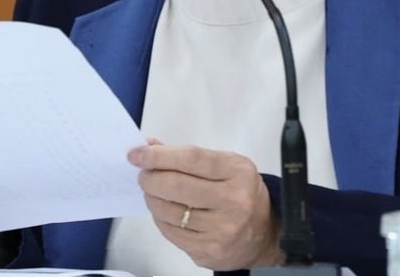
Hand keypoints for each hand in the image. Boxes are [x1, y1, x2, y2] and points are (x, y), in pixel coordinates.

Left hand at [128, 141, 282, 271]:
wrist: (262, 235)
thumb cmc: (240, 192)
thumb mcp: (226, 166)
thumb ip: (190, 157)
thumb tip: (150, 148)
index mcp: (238, 172)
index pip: (191, 159)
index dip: (160, 156)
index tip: (137, 154)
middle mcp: (232, 201)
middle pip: (176, 186)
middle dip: (151, 178)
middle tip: (143, 175)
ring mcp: (220, 229)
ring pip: (168, 211)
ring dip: (152, 198)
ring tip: (152, 191)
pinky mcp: (207, 250)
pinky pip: (170, 232)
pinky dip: (160, 218)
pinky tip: (163, 210)